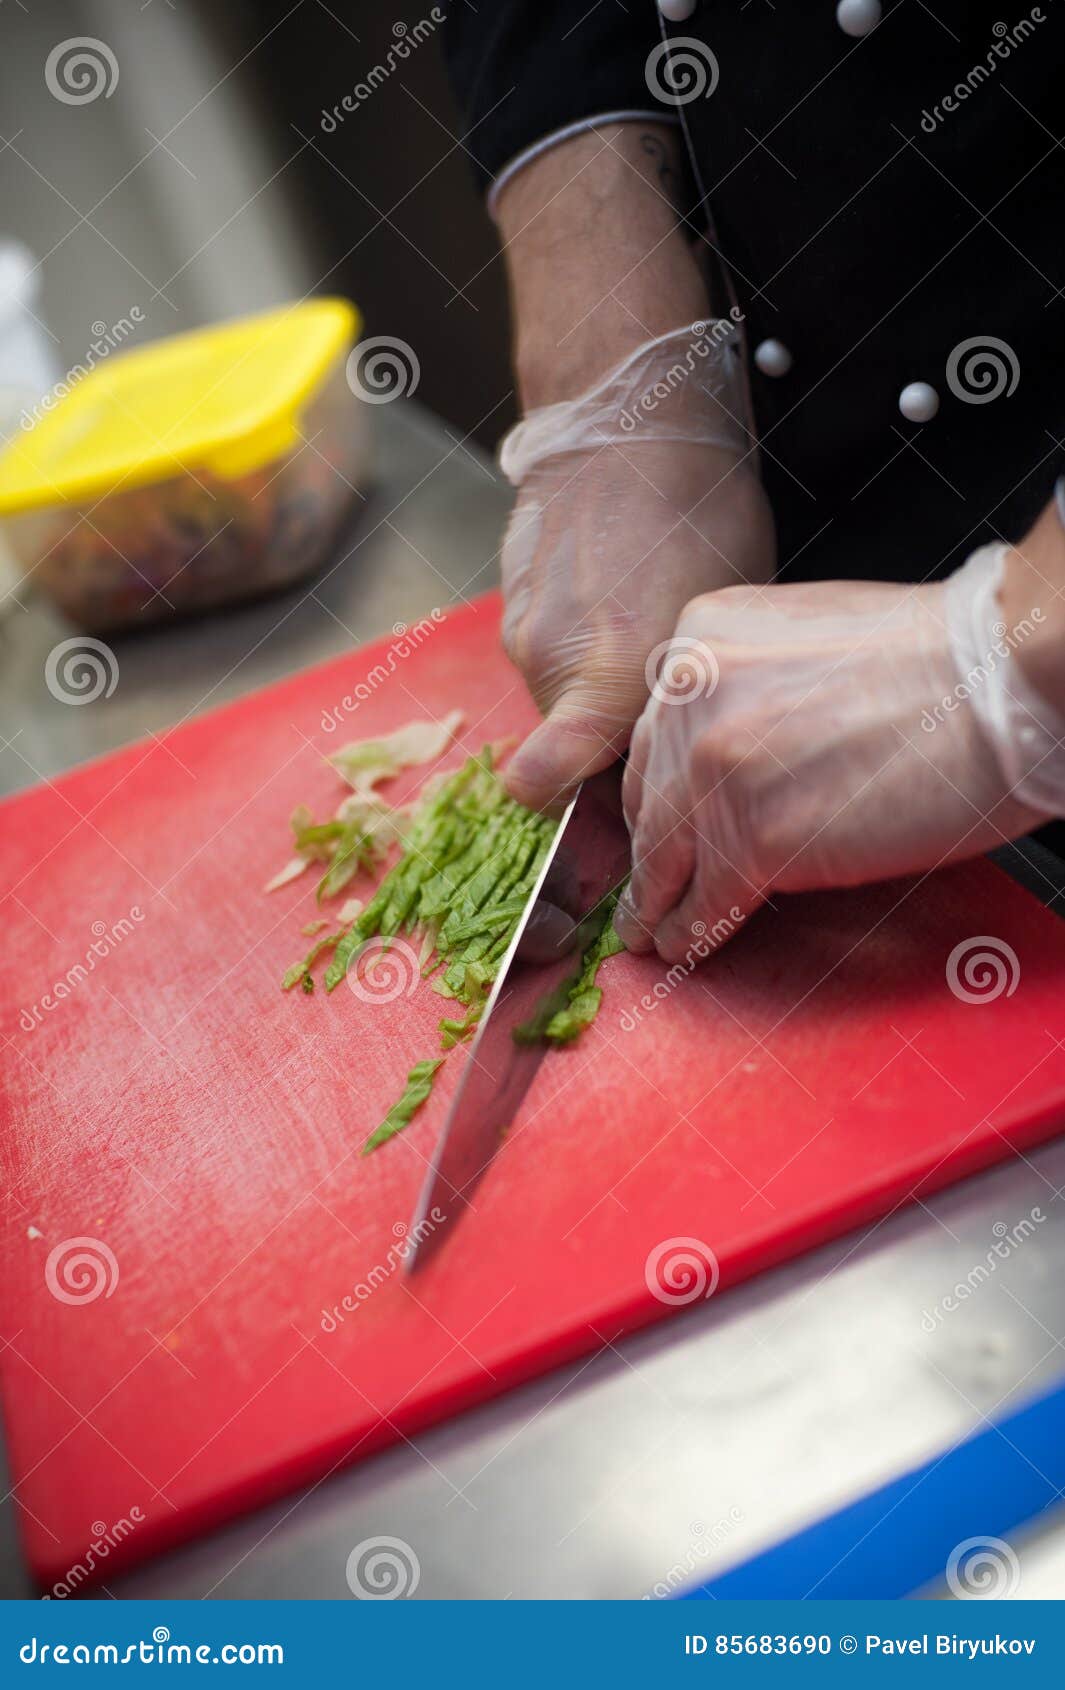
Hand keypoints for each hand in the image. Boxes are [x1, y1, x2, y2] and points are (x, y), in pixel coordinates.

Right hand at [500, 434, 773, 811]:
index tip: (614, 800)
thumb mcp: (716, 623)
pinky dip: (577, 638)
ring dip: (594, 684)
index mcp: (602, 684)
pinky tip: (619, 595)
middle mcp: (547, 665)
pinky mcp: (512, 594)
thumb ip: (677, 706)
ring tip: (645, 628)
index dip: (571, 808)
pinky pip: (545, 645)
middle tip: (664, 695)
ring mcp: (522, 627)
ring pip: (556, 695)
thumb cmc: (701, 514)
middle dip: (605, 742)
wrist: (632, 416)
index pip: (541, 787)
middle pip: (564, 747)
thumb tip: (671, 759)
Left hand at [615, 570, 1048, 961]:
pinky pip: (709, 901)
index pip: (657, 733)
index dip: (656, 791)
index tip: (649, 823)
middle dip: (650, 849)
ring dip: (658, 904)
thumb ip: (750, 688)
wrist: (999, 683)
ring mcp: (714, 770)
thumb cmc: (939, 663)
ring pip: (666, 857)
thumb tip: (738, 753)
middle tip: (642, 888)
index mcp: (701, 638)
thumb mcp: (805, 642)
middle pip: (649, 795)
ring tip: (651, 932)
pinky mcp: (753, 839)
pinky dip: (694, 932)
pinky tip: (687, 946)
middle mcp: (690, 697)